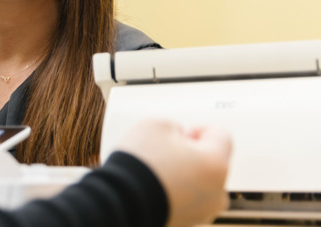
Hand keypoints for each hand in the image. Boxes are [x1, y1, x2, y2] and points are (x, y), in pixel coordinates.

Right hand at [113, 119, 231, 226]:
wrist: (121, 200)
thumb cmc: (140, 165)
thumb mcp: (155, 125)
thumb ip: (175, 127)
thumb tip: (177, 140)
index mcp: (216, 164)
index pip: (221, 134)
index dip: (197, 129)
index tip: (180, 135)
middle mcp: (217, 192)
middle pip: (212, 162)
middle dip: (191, 155)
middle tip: (165, 152)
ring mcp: (203, 211)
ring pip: (200, 184)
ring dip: (184, 175)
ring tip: (157, 171)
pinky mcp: (187, 222)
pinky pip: (187, 201)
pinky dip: (175, 193)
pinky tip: (155, 186)